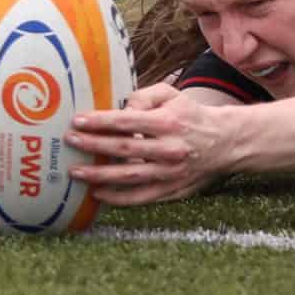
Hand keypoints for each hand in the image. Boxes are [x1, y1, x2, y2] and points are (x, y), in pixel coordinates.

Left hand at [67, 83, 235, 204]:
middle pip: (124, 148)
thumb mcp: (173, 95)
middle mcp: (169, 148)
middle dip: (94, 145)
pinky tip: (98, 193)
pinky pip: (140, 198)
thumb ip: (145, 96)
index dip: (101, 121)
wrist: (225, 142)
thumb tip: (120, 107)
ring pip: (128, 176)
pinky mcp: (171, 190)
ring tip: (76, 172)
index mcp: (169, 122)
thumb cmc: (191, 115)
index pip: (128, 121)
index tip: (78, 121)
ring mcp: (170, 172)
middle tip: (70, 141)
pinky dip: (118, 198)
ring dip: (99, 175)